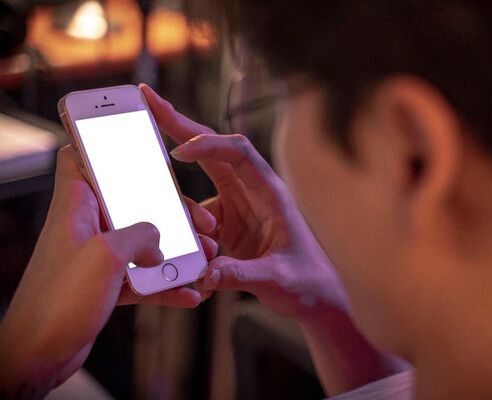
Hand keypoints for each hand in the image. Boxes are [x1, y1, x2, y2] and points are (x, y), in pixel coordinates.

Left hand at [0, 146, 217, 397]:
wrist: (38, 355)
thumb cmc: (57, 302)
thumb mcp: (105, 257)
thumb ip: (139, 235)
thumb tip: (158, 239)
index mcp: (76, 208)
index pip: (78, 159)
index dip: (100, 145)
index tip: (133, 139)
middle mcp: (86, 228)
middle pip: (130, 202)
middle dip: (169, 209)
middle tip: (199, 219)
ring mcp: (97, 257)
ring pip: (143, 241)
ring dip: (176, 248)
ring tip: (205, 255)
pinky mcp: (106, 284)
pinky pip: (143, 276)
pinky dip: (166, 283)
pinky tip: (188, 293)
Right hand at [142, 85, 409, 394]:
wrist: (315, 297)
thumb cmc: (307, 282)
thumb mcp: (275, 279)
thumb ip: (239, 275)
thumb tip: (203, 273)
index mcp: (270, 193)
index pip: (239, 153)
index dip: (209, 145)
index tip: (179, 152)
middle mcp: (252, 192)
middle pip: (213, 150)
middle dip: (180, 125)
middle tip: (147, 100)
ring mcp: (238, 207)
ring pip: (201, 186)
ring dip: (184, 205)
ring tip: (206, 244)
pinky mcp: (228, 226)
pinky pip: (199, 219)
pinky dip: (189, 233)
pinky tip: (202, 259)